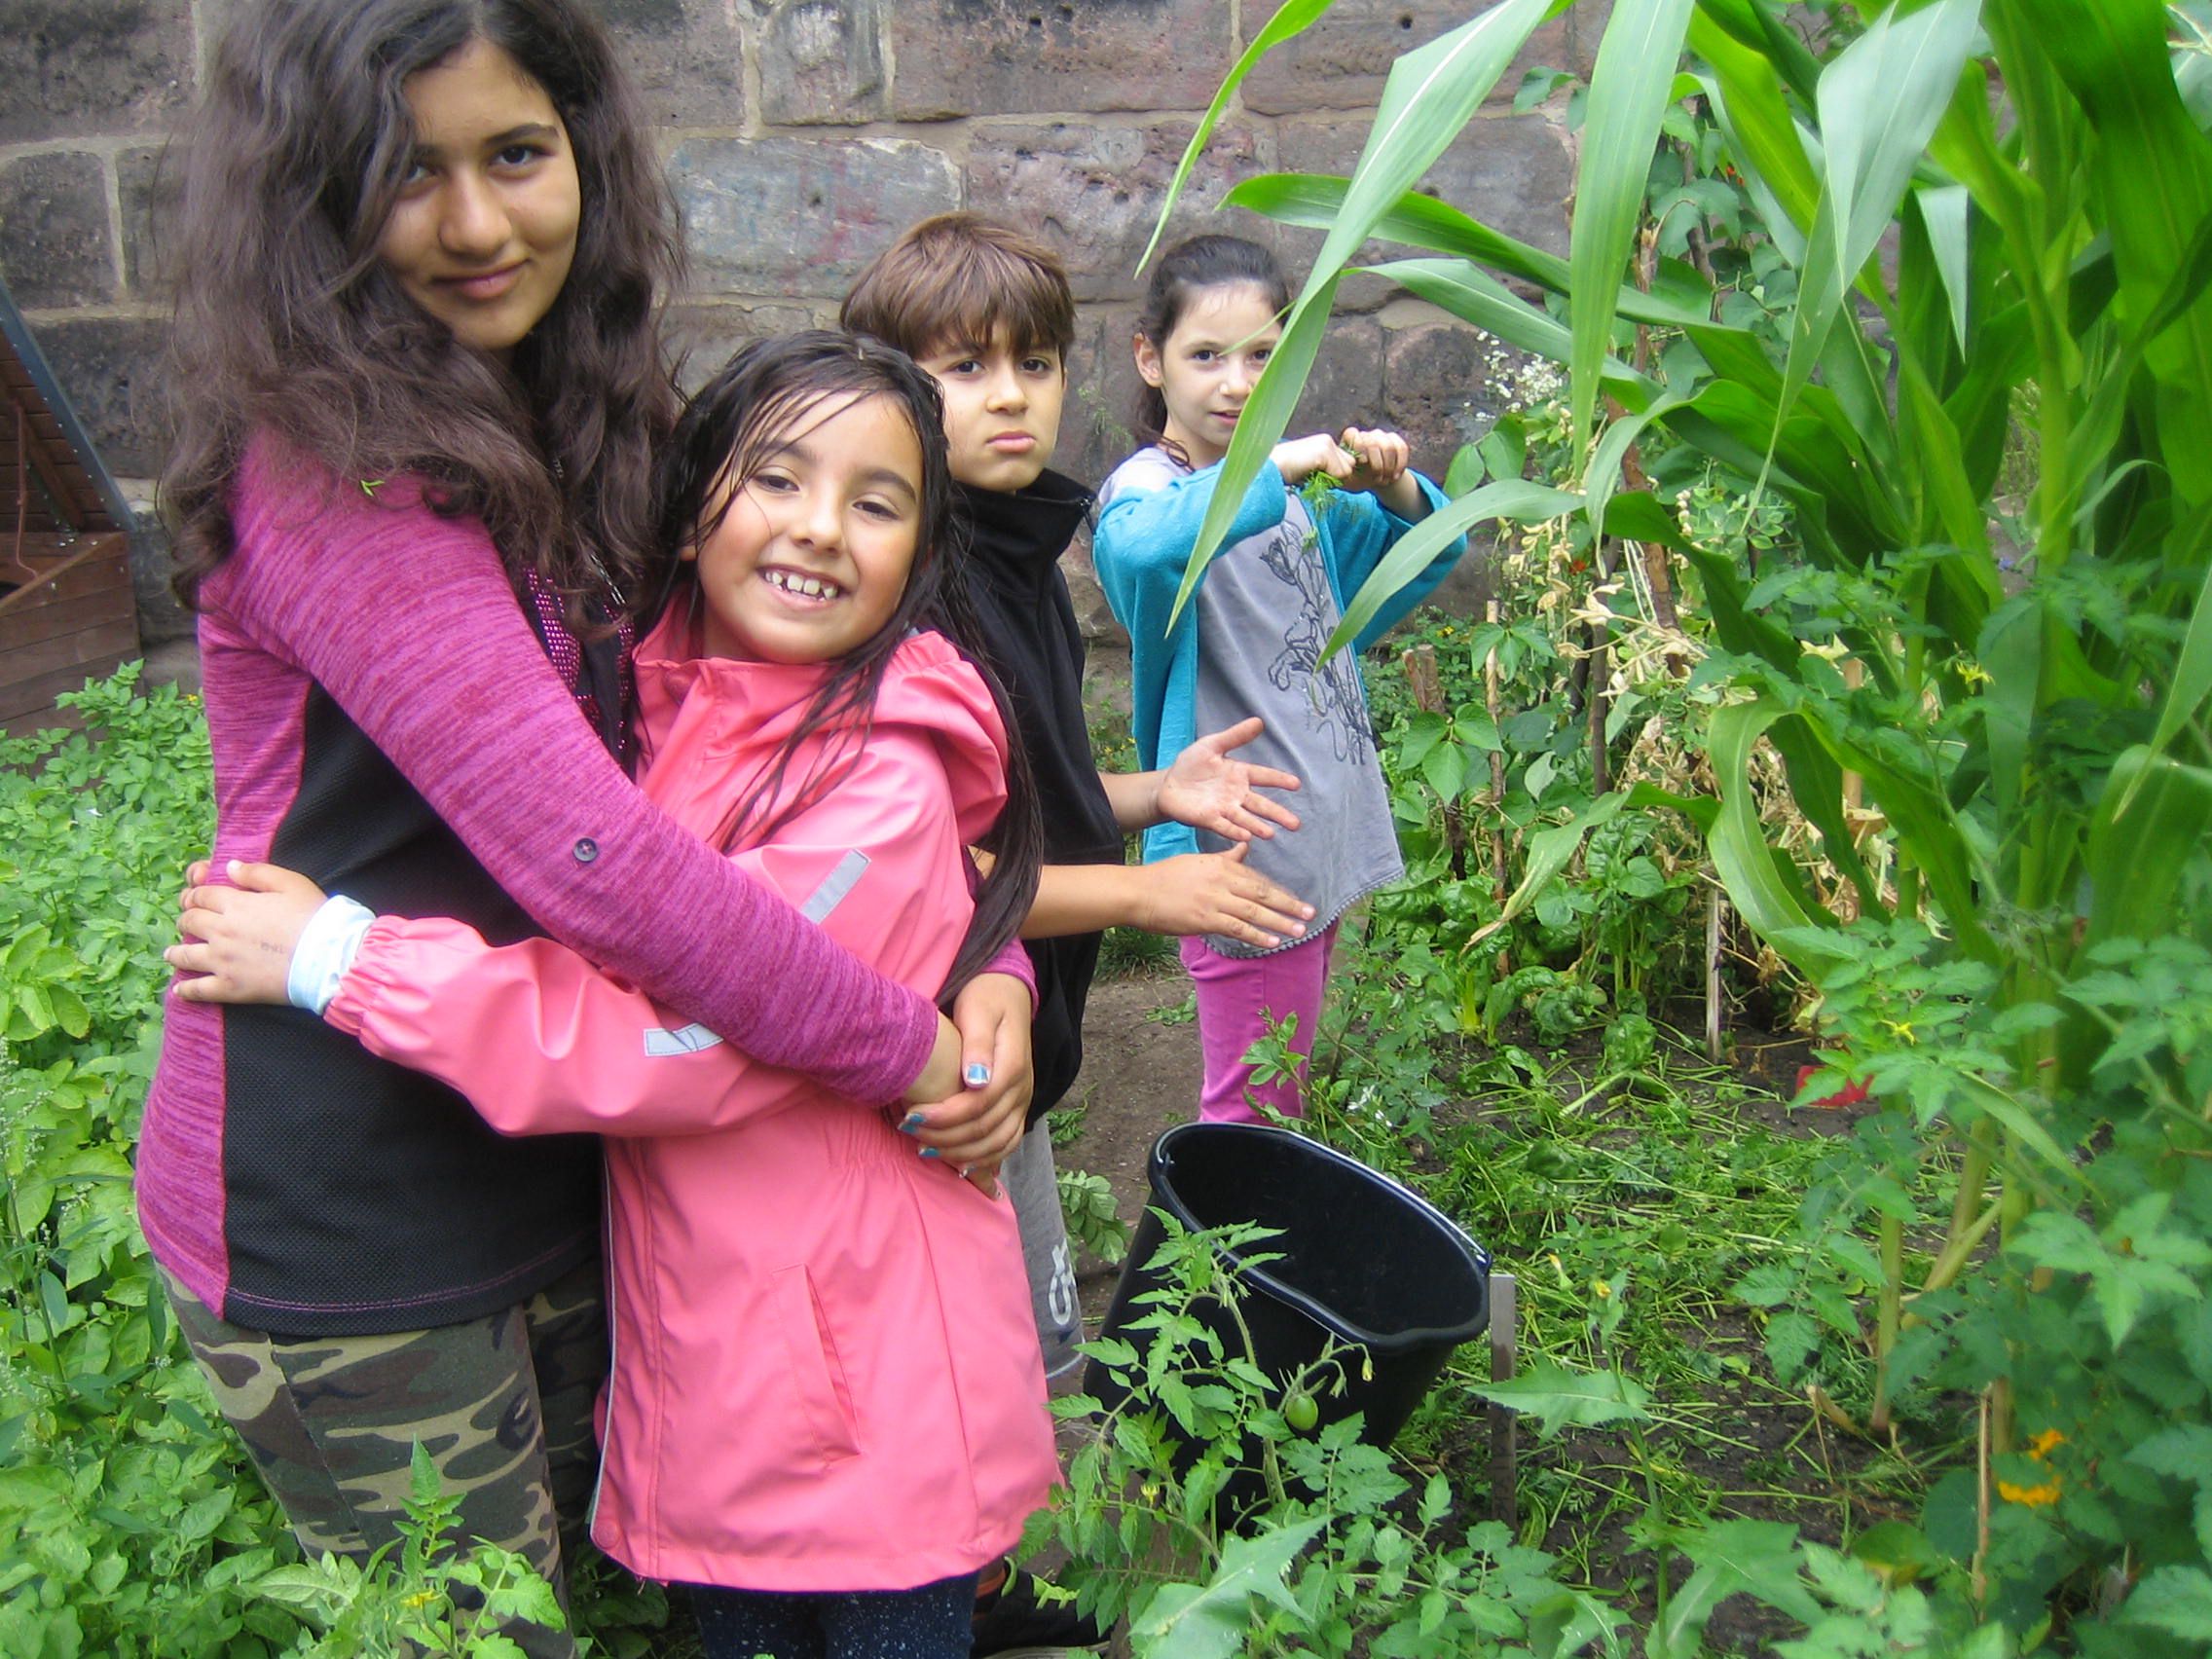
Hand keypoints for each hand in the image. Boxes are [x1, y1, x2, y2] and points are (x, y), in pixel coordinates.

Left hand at [167, 860, 328, 1003]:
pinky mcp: (230, 987)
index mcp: (235, 904)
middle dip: (185, 918)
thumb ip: (257, 873)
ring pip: (186, 955)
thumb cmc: (313, 917)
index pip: (202, 895)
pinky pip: (199, 989)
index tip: (193, 897)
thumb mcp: (291, 883)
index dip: (194, 894)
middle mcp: (221, 931)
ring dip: (175, 952)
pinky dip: (186, 990)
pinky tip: (179, 990)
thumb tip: (228, 867)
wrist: (327, 957)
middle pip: (190, 922)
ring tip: (171, 953)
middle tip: (187, 921)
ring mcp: (222, 961)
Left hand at [898, 972, 1033, 1173]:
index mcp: (1013, 1066)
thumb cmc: (986, 999)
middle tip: (909, 1132)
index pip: (978, 1105)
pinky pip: (1007, 1143)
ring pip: (998, 1143)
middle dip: (944, 1137)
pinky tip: (957, 1163)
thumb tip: (976, 1080)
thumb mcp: (978, 1011)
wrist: (1008, 994)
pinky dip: (984, 1158)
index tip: (910, 1116)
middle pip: (985, 1129)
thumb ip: (977, 1045)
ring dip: (961, 1153)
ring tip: (925, 1147)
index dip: (944, 1117)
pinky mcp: (1018, 1108)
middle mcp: (1023, 1089)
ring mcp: (1023, 1101)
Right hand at [1139, 843, 1313, 948]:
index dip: (1280, 892)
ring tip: (1299, 931)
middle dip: (1289, 905)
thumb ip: (1225, 857)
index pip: (1258, 879)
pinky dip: (1257, 936)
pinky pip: (1238, 929)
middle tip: (1310, 914)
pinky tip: (1273, 941)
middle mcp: (1222, 881)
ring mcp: (1215, 901)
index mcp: (1221, 865)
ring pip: (1255, 913)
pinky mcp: (1206, 920)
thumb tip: (1245, 847)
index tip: (1297, 900)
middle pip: (1263, 894)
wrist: (1139, 892)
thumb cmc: (1166, 877)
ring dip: (1279, 923)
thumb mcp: (1198, 861)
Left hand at [1157, 717, 1302, 841]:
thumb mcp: (1212, 745)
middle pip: (1260, 805)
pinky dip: (1234, 831)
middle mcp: (1236, 794)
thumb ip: (1235, 736)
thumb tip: (1259, 721)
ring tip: (1271, 834)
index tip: (1296, 784)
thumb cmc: (1192, 764)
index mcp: (1240, 774)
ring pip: (1245, 819)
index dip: (1279, 780)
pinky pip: (1224, 826)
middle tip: (1295, 824)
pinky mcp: (1209, 819)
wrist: (1168, 784)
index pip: (1264, 776)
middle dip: (1277, 814)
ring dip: (1258, 826)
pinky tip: (1246, 837)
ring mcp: (1224, 808)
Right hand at [1271, 431, 1355, 485]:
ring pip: (1347, 471)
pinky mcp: (1325, 452)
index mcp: (1324, 442)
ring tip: (1312, 475)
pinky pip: (1340, 474)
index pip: (1347, 462)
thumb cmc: (1287, 472)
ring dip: (1332, 479)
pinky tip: (1311, 474)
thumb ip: (1328, 468)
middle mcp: (1328, 439)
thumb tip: (1345, 475)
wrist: (1272, 469)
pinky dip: (1328, 480)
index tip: (1317, 475)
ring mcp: (1327, 444)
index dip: (1336, 473)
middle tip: (1315, 476)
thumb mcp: (1311, 468)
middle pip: (1350, 465)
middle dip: (1337, 475)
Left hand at [1337, 426, 1410, 494]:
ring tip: (1385, 481)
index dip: (1358, 447)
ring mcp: (1381, 436)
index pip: (1352, 433)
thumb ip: (1340, 473)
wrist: (1373, 479)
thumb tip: (1340, 471)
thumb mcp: (1344, 479)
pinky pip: (1402, 448)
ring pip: (1389, 447)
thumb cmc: (1355, 479)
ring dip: (1388, 467)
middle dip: (1377, 465)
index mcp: (1350, 440)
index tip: (1362, 463)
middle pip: (1373, 443)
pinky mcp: (1395, 440)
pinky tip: (1395, 476)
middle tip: (1377, 480)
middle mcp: (1365, 434)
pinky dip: (1400, 464)